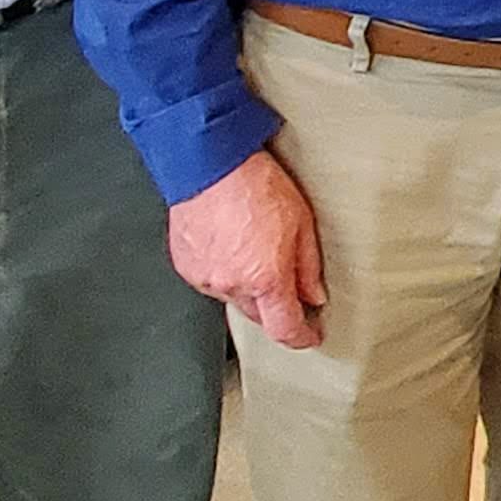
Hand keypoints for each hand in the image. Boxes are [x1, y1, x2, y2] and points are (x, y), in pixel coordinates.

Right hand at [168, 150, 326, 349]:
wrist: (209, 163)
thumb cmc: (254, 184)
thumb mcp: (301, 222)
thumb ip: (307, 267)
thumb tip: (313, 294)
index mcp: (265, 278)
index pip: (284, 328)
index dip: (302, 337)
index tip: (310, 335)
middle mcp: (232, 285)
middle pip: (259, 317)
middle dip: (275, 307)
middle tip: (286, 282)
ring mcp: (206, 278)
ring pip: (234, 298)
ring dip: (247, 286)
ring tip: (254, 249)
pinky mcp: (187, 266)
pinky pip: (212, 281)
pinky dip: (225, 272)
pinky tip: (232, 245)